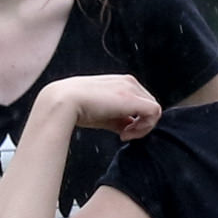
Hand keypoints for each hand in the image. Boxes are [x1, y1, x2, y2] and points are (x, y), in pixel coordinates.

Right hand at [36, 73, 161, 138]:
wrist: (62, 101)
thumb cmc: (76, 108)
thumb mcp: (102, 114)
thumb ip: (119, 119)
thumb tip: (129, 129)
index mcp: (121, 83)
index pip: (141, 102)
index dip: (136, 120)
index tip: (121, 132)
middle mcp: (128, 82)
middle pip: (149, 106)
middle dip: (140, 124)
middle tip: (123, 135)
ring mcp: (131, 88)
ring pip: (154, 110)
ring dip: (142, 127)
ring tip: (124, 135)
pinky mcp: (133, 98)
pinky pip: (154, 113)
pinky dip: (144, 128)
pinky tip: (125, 134)